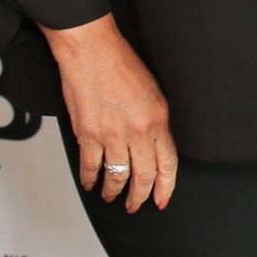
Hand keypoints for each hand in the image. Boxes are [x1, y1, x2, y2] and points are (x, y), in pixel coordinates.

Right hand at [41, 15, 178, 212]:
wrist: (92, 51)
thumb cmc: (121, 64)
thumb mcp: (154, 91)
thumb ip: (156, 120)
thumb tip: (155, 144)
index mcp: (158, 119)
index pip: (168, 163)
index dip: (166, 186)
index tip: (162, 198)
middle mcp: (138, 130)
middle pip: (143, 176)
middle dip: (140, 196)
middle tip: (136, 205)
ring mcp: (112, 135)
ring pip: (117, 176)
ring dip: (114, 191)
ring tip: (112, 196)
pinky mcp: (88, 134)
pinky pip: (91, 166)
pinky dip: (90, 179)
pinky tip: (91, 183)